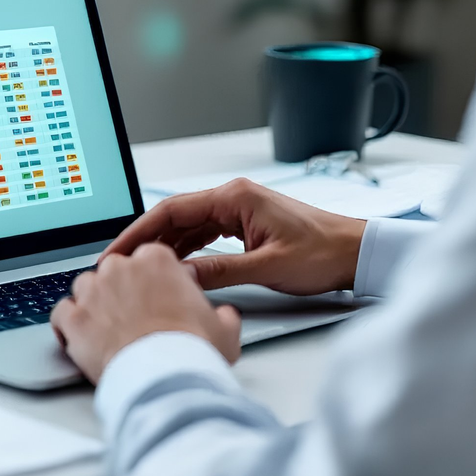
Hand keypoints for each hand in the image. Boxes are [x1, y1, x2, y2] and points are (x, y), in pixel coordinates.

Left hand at [51, 244, 241, 383]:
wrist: (164, 376)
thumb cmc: (192, 350)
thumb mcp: (223, 328)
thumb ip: (220, 313)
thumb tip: (225, 316)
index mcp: (156, 259)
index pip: (146, 259)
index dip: (150, 281)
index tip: (154, 297)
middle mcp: (120, 268)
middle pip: (113, 271)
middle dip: (120, 291)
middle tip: (132, 317)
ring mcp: (93, 291)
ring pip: (84, 288)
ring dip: (92, 304)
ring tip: (105, 329)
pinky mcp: (73, 318)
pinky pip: (60, 313)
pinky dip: (65, 324)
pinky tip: (74, 336)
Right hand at [106, 178, 364, 295]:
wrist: (356, 253)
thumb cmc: (323, 253)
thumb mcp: (268, 267)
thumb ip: (221, 272)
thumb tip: (181, 278)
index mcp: (235, 197)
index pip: (172, 211)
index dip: (140, 232)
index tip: (119, 251)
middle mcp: (233, 198)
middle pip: (174, 216)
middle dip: (145, 239)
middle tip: (119, 263)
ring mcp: (238, 209)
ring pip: (187, 226)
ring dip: (163, 246)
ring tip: (139, 268)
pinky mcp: (245, 224)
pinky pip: (204, 233)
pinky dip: (185, 249)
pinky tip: (172, 266)